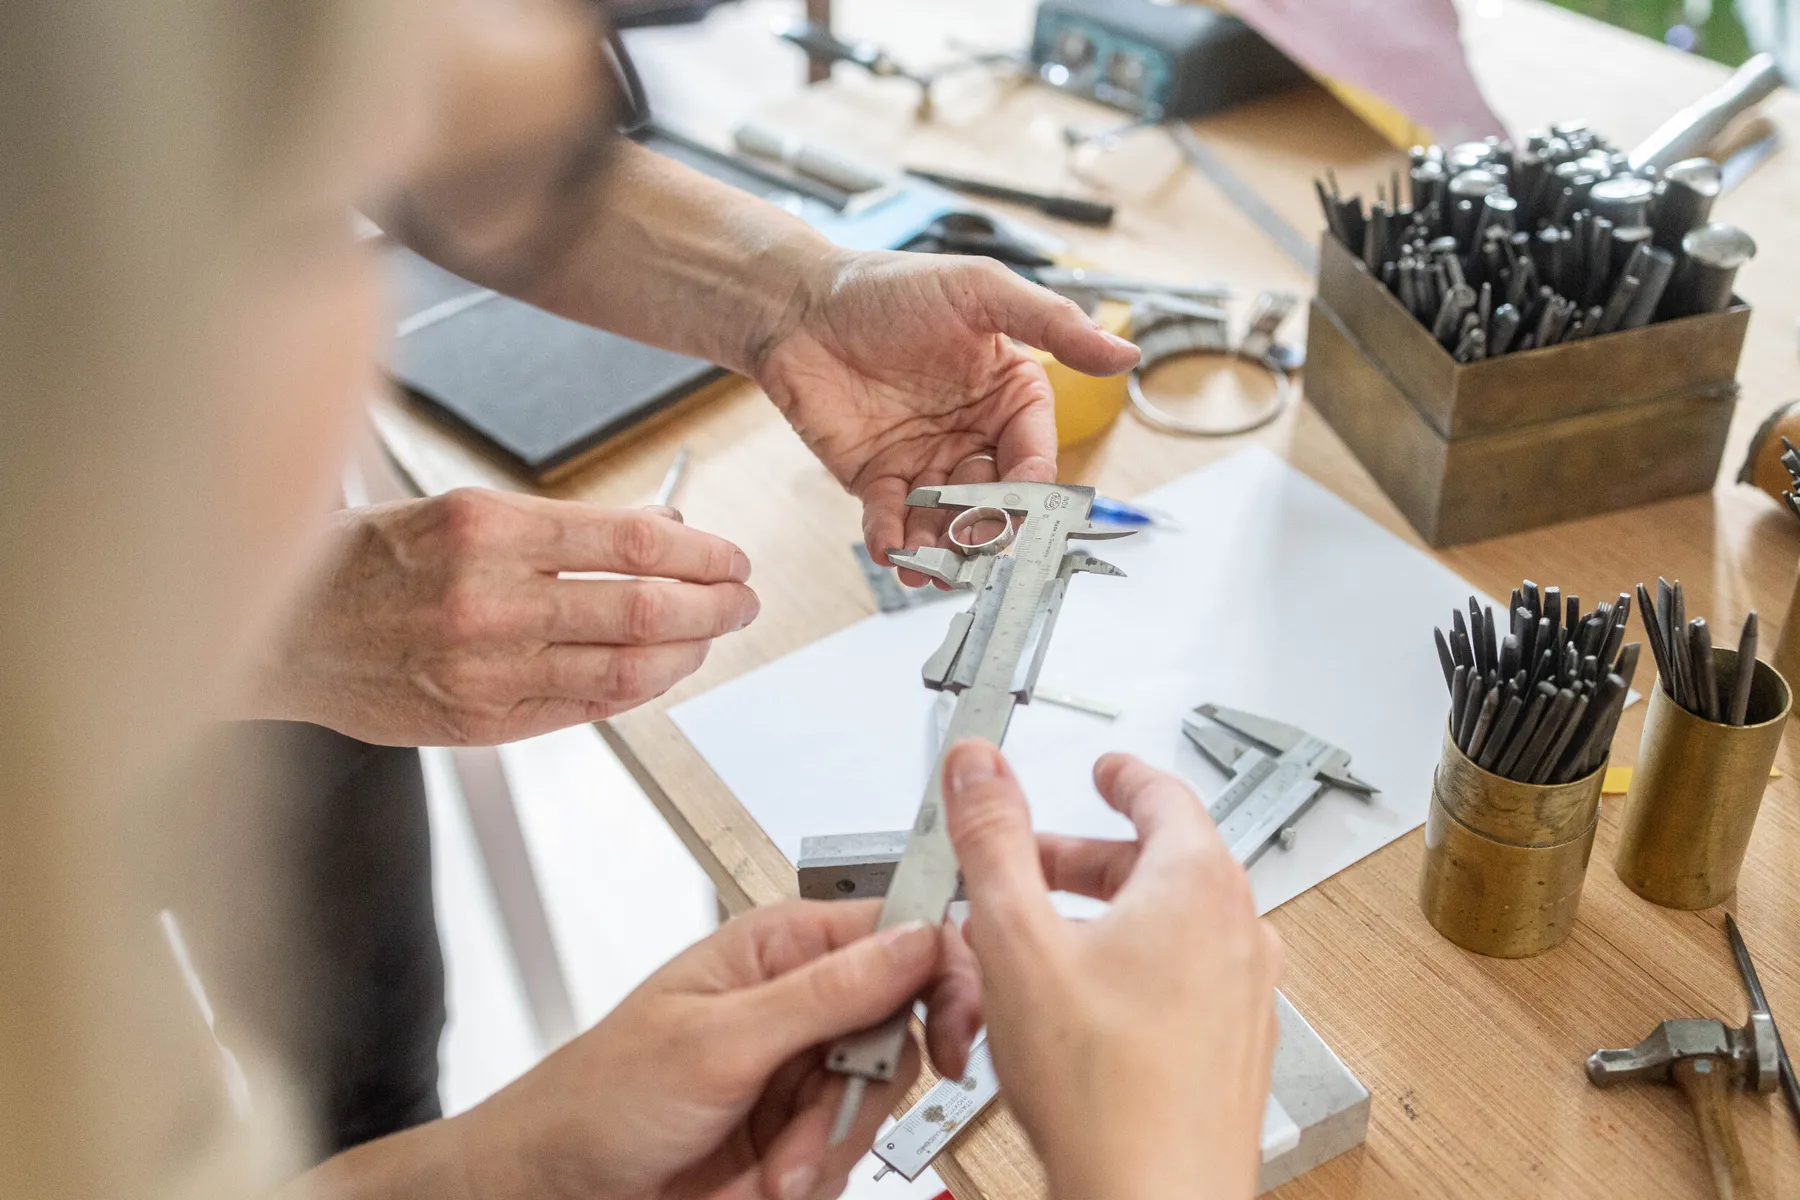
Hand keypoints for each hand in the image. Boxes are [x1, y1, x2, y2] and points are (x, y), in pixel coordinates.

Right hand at [248, 488, 758, 744]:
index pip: (632, 542)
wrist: (277, 632)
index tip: (731, 558)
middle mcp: (489, 598)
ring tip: (711, 636)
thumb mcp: (458, 512)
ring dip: (687, 653)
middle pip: (645, 607)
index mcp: (486, 526)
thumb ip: (563, 528)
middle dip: (714, 606)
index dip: (702, 554)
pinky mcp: (479, 721)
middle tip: (742, 600)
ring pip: (626, 668)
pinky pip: (585, 708)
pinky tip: (659, 670)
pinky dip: (636, 689)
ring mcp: (485, 667)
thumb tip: (660, 530)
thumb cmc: (365, 564)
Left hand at [447, 900, 981, 1199]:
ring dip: (824, 1147)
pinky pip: (847, 1154)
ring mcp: (799, 1071)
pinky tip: (758, 1181)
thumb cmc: (598, 1097)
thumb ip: (827, 992)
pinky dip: (809, 1176)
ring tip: (764, 1167)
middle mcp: (799, 1003)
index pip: (900, 934)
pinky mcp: (795, 1133)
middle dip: (857, 1095)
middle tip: (811, 1123)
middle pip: (899, 1033)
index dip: (941, 976)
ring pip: (876, 1105)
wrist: (551, 1190)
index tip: (953, 1032)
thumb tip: (916, 941)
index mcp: (782, 948)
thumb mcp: (720, 1040)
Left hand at [753, 252, 1139, 585]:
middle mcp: (973, 433)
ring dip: (943, 547)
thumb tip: (1126, 354)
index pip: (1033, 451)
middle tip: (976, 545)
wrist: (799, 303)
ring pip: (947, 519)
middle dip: (988, 527)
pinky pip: (892, 519)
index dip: (1031, 480)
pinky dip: (893, 538)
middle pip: (994, 498)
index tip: (1024, 497)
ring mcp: (925, 460)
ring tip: (934, 566)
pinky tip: (891, 547)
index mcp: (1009, 393)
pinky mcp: (876, 478)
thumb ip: (1053, 324)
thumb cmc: (891, 287)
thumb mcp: (980, 291)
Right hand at [941, 740, 1284, 1199]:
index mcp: (1198, 885)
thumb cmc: (1105, 1092)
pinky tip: (1081, 1011)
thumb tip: (977, 770)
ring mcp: (1245, 994)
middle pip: (1161, 864)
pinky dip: (1133, 969)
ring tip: (1043, 943)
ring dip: (1106, 918)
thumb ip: (992, 840)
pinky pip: (1184, 980)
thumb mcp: (1017, 939)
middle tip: (1033, 865)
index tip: (1106, 771)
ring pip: (1170, 926)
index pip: (1164, 796)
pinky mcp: (1234, 1048)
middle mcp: (1238, 932)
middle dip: (1087, 860)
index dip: (1123, 777)